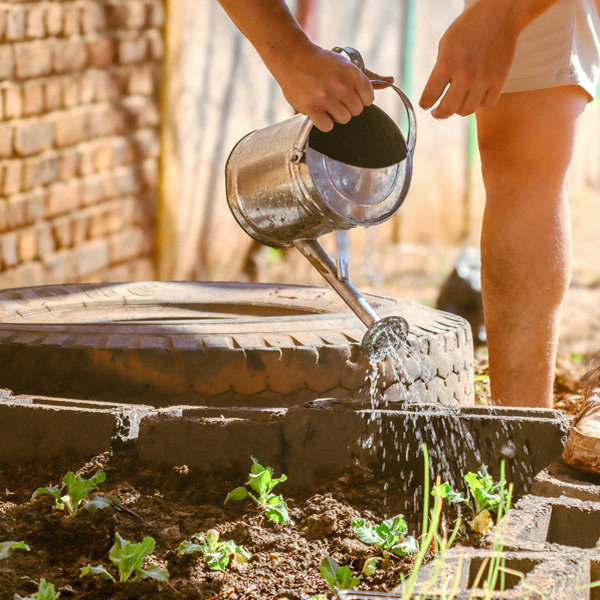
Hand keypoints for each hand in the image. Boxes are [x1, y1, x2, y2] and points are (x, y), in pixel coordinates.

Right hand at [271, 43, 392, 130]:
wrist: (292, 58)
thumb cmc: (322, 62)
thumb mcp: (347, 65)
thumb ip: (369, 77)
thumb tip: (391, 81)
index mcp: (352, 72)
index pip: (369, 98)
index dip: (360, 98)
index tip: (350, 93)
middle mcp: (340, 85)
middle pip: (357, 111)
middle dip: (348, 106)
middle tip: (336, 97)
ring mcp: (325, 97)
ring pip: (344, 119)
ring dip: (336, 114)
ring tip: (327, 103)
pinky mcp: (311, 108)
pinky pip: (328, 127)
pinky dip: (325, 122)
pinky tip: (320, 112)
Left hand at [419, 1, 519, 118]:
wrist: (499, 15)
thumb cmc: (468, 29)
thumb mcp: (445, 45)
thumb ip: (440, 70)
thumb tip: (435, 94)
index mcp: (447, 64)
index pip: (429, 97)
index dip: (425, 104)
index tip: (426, 105)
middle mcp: (465, 75)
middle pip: (447, 110)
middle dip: (439, 114)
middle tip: (437, 112)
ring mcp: (483, 79)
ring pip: (467, 110)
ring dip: (459, 109)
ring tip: (457, 104)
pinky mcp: (499, 80)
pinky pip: (486, 104)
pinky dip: (480, 103)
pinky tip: (475, 96)